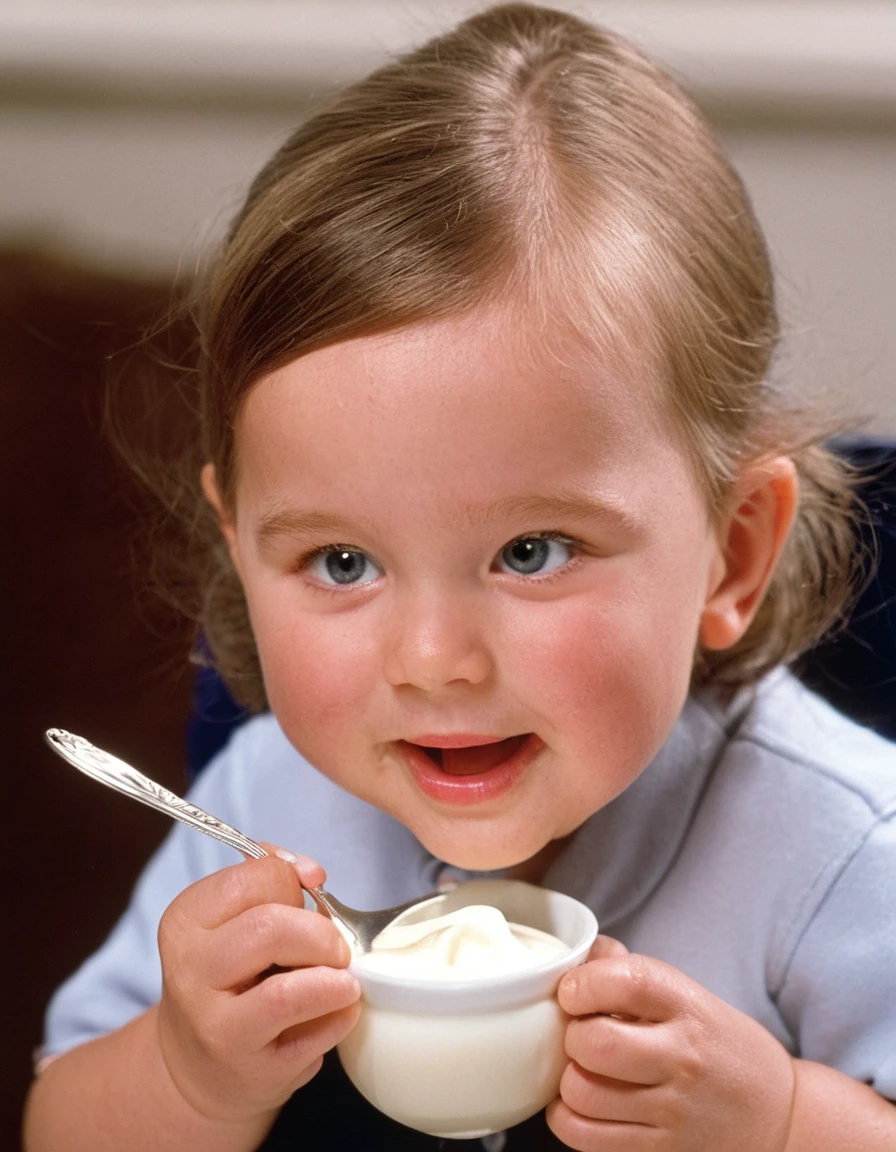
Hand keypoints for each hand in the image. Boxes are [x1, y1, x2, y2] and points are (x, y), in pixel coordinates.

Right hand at [155, 846, 360, 1128]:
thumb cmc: (230, 977)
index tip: (308, 895)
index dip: (294, 881)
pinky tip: (337, 1009)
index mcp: (185, 921)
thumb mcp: (231, 920)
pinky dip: (340, 1014)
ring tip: (343, 980)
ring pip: (289, 990)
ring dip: (335, 979)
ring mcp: (214, 1026)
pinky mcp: (249, 1068)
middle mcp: (190, 972)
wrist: (198, 1064)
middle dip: (321, 933)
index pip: (256, 877)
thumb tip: (311, 871)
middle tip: (335, 946)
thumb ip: (270, 880)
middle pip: (272, 928)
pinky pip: (313, 1033)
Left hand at [547, 937, 794, 1150]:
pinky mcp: (661, 1151)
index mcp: (689, 1008)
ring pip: (582, 1092)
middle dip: (572, 1034)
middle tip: (582, 1035)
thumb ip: (633, 973)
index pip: (627, 981)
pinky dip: (568, 1117)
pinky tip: (583, 1103)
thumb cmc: (721, 1048)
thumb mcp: (690, 997)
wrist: (778, 1116)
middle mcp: (682, 1058)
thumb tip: (584, 953)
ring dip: (569, 1078)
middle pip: (595, 1042)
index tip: (573, 991)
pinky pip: (584, 1136)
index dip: (584, 982)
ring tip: (584, 1070)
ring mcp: (673, 1111)